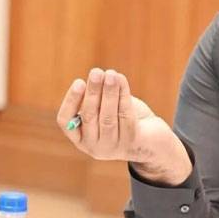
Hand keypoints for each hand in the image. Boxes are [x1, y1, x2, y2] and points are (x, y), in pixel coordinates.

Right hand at [57, 68, 191, 184]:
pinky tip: (122, 80)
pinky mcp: (131, 142)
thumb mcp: (105, 109)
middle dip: (93, 92)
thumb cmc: (123, 119)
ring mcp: (113, 147)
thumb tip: (97, 77)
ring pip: (108, 117)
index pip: (66, 121)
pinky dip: (123, 95)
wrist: (152, 141)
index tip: (78, 82)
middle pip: (90, 117)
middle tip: (96, 72)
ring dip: (109, 92)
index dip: (70, 101)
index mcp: (81, 138)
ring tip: (110, 73)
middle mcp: (94, 146)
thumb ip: (98, 98)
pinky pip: (125, 116)